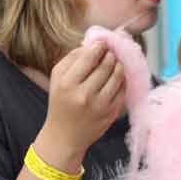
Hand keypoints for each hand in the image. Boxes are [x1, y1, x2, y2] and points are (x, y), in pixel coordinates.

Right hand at [38, 42, 125, 163]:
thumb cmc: (61, 102)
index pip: (89, 57)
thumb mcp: (57, 78)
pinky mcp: (112, 112)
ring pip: (118, 75)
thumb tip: (93, 43)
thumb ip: (72, 58)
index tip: (102, 44)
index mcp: (67, 84)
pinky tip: (117, 77)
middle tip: (111, 52)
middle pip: (106, 65)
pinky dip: (122, 79)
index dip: (99, 46)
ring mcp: (100, 105)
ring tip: (115, 62)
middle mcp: (84, 94)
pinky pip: (123, 89)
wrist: (64, 136)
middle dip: (111, 55)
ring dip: (119, 65)